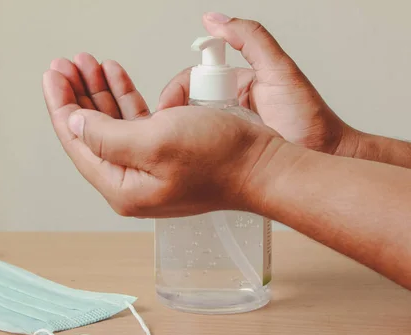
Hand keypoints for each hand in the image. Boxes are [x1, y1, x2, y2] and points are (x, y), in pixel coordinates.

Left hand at [43, 55, 279, 216]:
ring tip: (89, 63)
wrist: (263, 167)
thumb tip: (74, 125)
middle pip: (90, 132)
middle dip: (77, 94)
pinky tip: (116, 77)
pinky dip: (125, 97)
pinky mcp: (165, 154)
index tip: (52, 76)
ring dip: (100, 91)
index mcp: (122, 186)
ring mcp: (148, 168)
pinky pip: (135, 123)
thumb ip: (106, 135)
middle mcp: (131, 181)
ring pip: (112, 123)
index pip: (77, 142)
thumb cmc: (220, 160)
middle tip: (66, 65)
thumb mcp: (154, 142)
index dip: (61, 106)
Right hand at [158, 13, 350, 153]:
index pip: (194, 77)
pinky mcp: (226, 154)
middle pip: (186, 104)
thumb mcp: (279, 69)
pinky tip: (187, 154)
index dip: (178, 89)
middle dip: (173, 114)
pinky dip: (189, 150)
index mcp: (236, 82)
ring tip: (176, 142)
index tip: (170, 103)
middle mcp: (227, 106)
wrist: (323, 154)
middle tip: (172, 127)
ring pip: (190, 129)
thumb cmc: (309, 118)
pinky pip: (201, 149)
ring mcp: (226, 132)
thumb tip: (214, 20)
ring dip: (178, 135)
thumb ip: (250, 38)